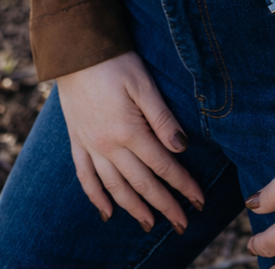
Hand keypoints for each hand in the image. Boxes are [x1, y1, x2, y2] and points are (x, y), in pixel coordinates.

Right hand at [56, 50, 203, 232]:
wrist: (75, 50)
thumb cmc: (115, 61)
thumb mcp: (144, 84)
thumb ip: (162, 118)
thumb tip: (181, 148)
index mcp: (128, 130)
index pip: (162, 165)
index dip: (182, 184)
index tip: (199, 200)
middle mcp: (108, 145)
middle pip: (141, 182)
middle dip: (163, 204)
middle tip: (182, 224)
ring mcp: (90, 145)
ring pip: (115, 186)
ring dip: (134, 207)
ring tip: (149, 224)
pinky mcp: (76, 141)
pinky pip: (85, 177)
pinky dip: (96, 197)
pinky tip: (106, 212)